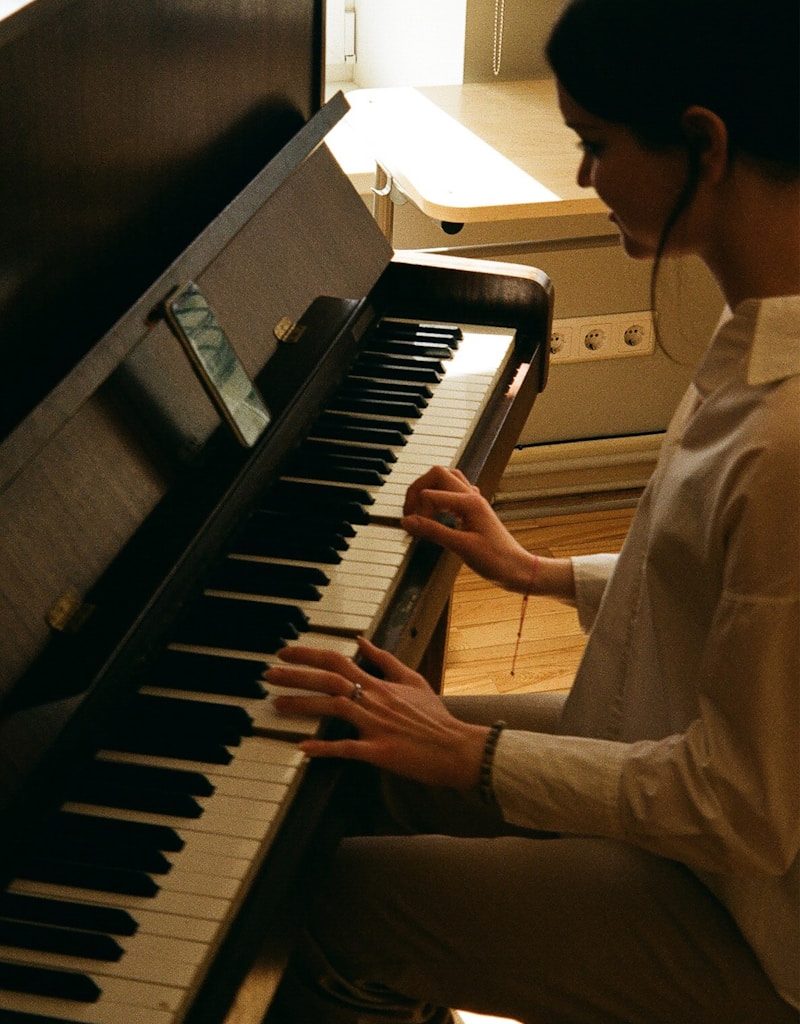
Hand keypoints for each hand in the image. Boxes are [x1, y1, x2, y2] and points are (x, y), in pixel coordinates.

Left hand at [265, 637, 487, 789]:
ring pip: (333, 707)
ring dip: (302, 704)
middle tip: (269, 673)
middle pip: (329, 680)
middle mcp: (375, 700)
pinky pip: (348, 748)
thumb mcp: (413, 680)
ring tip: (277, 704)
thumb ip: (385, 660)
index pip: (339, 660)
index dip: (309, 654)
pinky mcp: (381, 751)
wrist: (459, 748)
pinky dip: (324, 747)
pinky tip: (302, 747)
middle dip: (296, 674)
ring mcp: (377, 725)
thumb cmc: (436, 718)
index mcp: (381, 684)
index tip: (285, 652)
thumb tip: (362, 640)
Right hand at [401, 466, 537, 592]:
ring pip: (446, 478)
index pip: (431, 495)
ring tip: (418, 511)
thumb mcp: (461, 546)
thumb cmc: (496, 560)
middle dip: (417, 489)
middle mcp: (472, 496)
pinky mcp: (473, 510)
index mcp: (470, 502)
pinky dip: (438, 498)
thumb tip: (407, 522)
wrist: (516, 569)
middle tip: (409, 512)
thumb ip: (432, 531)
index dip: (417, 512)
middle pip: (437, 474)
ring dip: (428, 489)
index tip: (413, 530)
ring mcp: (473, 501)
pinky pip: (452, 492)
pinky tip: (434, 515)